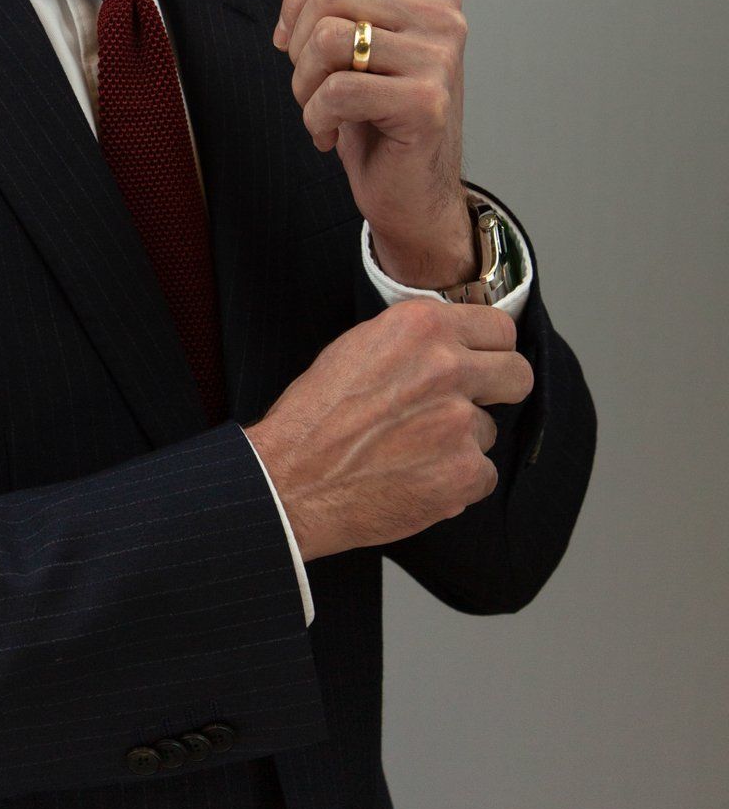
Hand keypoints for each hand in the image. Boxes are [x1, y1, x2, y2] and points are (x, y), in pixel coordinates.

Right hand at [244, 299, 534, 559]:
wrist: (291, 480)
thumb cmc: (315, 417)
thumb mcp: (358, 348)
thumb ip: (415, 341)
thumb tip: (455, 345)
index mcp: (420, 326)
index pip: (500, 328)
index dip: (489, 350)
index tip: (481, 364)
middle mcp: (447, 366)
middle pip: (518, 373)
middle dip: (499, 390)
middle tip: (466, 406)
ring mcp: (459, 422)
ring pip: (489, 430)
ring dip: (461, 442)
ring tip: (411, 451)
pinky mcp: (465, 472)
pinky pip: (482, 475)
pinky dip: (455, 482)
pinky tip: (416, 479)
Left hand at [268, 0, 472, 284]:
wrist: (410, 192)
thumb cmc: (377, 116)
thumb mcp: (345, 44)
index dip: (300, 2)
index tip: (297, 45)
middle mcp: (444, 17)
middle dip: (297, 43)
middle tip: (307, 84)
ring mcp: (440, 59)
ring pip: (328, 39)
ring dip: (303, 84)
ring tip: (318, 110)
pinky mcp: (426, 104)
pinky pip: (337, 91)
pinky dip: (315, 119)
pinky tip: (330, 136)